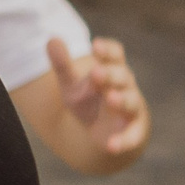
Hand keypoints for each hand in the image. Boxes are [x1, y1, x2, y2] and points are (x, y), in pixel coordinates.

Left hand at [49, 36, 150, 161]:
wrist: (106, 129)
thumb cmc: (90, 99)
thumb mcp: (72, 84)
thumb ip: (62, 65)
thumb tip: (51, 39)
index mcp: (112, 70)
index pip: (115, 55)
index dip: (107, 50)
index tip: (95, 45)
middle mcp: (125, 87)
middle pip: (122, 77)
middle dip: (110, 75)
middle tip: (96, 72)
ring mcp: (131, 108)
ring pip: (131, 102)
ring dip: (122, 100)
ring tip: (111, 99)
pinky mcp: (133, 131)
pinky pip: (131, 136)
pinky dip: (124, 141)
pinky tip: (111, 146)